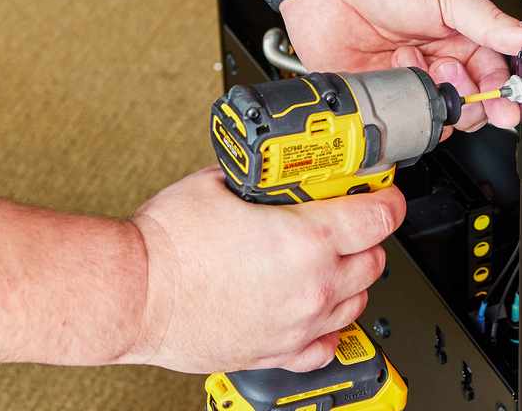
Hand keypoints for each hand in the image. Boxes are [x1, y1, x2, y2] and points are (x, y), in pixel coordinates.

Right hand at [120, 167, 405, 373]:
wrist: (134, 294)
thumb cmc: (168, 244)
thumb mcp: (220, 182)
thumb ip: (260, 178)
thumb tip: (274, 170)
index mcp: (307, 240)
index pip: (380, 217)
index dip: (387, 199)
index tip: (383, 194)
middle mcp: (312, 286)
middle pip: (374, 261)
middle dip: (366, 238)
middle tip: (347, 223)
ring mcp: (297, 323)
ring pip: (357, 303)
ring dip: (350, 280)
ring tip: (326, 263)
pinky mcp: (276, 351)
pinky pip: (326, 344)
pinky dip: (328, 325)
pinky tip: (313, 308)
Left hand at [280, 0, 521, 130]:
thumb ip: (492, 21)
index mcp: (461, 38)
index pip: (494, 77)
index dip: (502, 93)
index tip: (506, 103)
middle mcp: (436, 62)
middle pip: (469, 104)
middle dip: (467, 99)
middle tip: (451, 75)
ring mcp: (406, 79)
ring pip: (435, 114)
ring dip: (430, 94)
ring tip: (413, 60)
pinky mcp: (376, 93)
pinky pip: (397, 116)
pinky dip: (399, 103)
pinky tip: (393, 71)